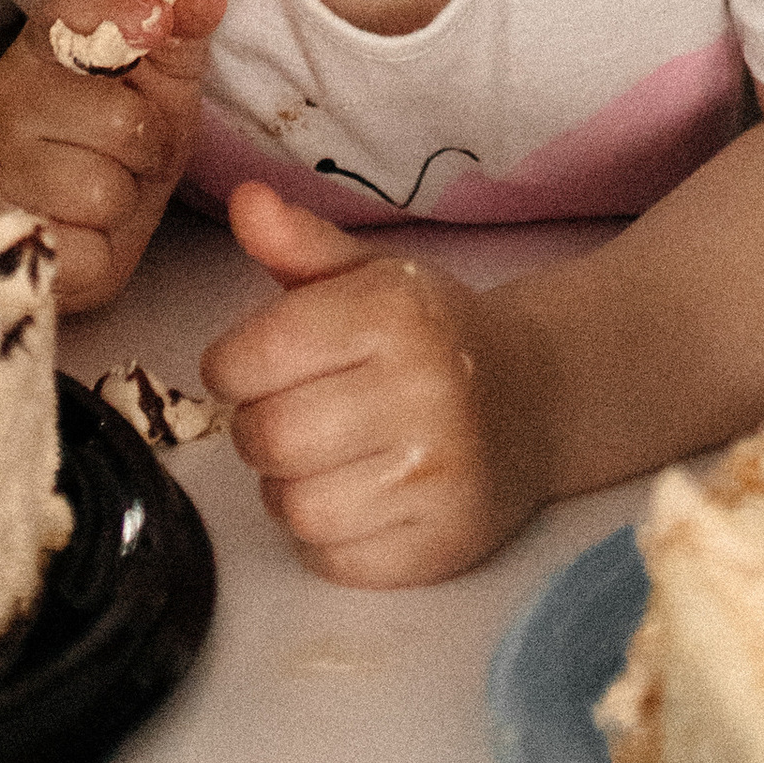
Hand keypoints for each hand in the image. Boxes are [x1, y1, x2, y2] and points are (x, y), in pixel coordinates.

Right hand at [0, 0, 224, 312]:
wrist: (86, 221)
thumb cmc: (124, 136)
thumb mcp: (163, 76)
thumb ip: (184, 27)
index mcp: (44, 43)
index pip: (65, 10)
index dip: (114, 12)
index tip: (156, 21)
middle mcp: (6, 96)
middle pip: (117, 118)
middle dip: (147, 142)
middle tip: (132, 147)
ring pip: (103, 190)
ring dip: (125, 196)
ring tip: (106, 187)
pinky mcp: (6, 238)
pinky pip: (85, 250)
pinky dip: (101, 248)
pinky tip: (84, 230)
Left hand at [201, 180, 551, 586]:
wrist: (535, 399)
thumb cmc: (430, 334)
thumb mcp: (369, 274)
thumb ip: (298, 241)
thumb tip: (245, 201)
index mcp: (395, 313)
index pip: (255, 356)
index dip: (229, 367)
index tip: (244, 366)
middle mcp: (423, 392)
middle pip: (270, 437)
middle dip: (255, 427)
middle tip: (283, 412)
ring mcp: (438, 477)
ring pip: (294, 507)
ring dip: (284, 486)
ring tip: (316, 458)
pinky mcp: (443, 545)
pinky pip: (333, 561)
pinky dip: (322, 538)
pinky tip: (350, 498)